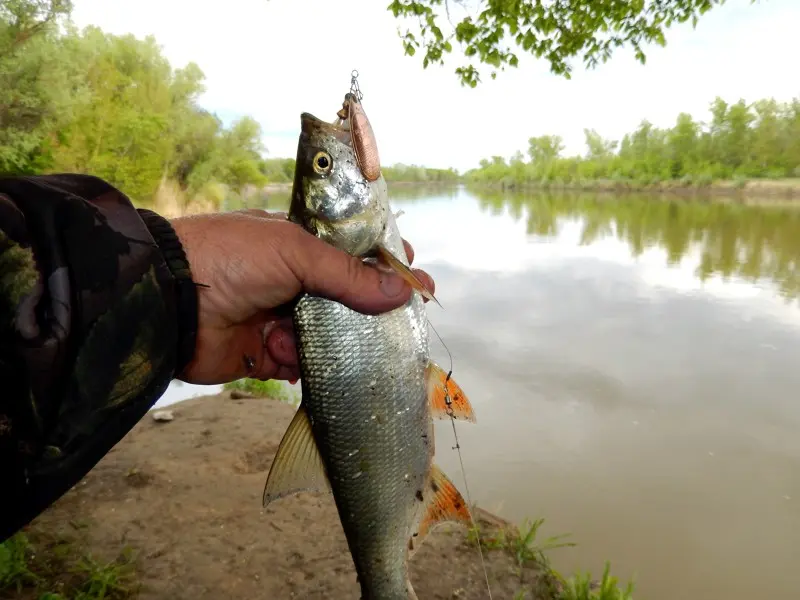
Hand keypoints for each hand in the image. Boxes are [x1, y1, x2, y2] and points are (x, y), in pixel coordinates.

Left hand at [170, 210, 434, 384]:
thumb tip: (404, 291)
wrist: (169, 302)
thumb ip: (348, 274)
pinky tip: (285, 356)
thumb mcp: (294, 251)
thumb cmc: (232, 258)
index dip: (385, 265)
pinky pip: (300, 364)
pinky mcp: (266, 354)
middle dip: (372, 313)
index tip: (415, 279)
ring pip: (329, 336)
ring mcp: (280, 317)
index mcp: (299, 244)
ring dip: (333, 343)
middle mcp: (293, 280)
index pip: (353, 252)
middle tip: (402, 327)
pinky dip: (299, 363)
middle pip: (347, 299)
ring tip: (329, 344)